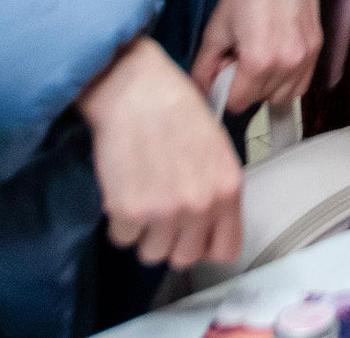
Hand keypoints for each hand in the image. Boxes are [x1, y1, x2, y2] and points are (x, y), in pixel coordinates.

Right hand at [79, 37, 244, 269]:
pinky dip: (120, 222)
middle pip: (185, 258)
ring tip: (143, 199)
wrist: (138, 92)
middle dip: (172, 240)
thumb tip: (210, 223)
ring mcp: (165, 211)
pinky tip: (125, 191)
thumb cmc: (177, 111)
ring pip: (152, 254)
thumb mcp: (217, 149)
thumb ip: (218, 190)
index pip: (226, 249)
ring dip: (144, 233)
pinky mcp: (129, 211)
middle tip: (162, 214)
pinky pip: (123, 238)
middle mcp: (201, 205)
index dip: (207, 245)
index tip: (194, 237)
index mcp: (229, 189)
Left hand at [190, 0, 322, 112]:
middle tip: (239, 56)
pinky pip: (300, 85)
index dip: (223, 88)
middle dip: (244, 86)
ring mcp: (306, 58)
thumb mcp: (216, 28)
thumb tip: (200, 92)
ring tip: (259, 58)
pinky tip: (277, 60)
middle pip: (258, 100)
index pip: (236, 102)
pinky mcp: (318, 49)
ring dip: (266, 87)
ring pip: (281, 96)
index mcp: (259, 61)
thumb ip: (204, 66)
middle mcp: (287, 65)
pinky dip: (286, 81)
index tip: (224, 64)